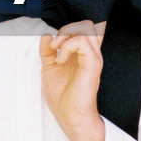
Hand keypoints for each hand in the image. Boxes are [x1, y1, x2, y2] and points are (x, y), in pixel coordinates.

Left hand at [40, 20, 106, 140]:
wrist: (71, 117)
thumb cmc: (64, 98)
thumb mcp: (49, 68)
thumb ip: (47, 51)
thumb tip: (47, 35)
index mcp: (82, 54)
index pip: (84, 29)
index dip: (68, 29)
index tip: (54, 44)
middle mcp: (90, 53)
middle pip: (87, 24)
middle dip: (67, 28)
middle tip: (56, 45)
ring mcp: (93, 57)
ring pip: (86, 27)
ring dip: (66, 35)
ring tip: (57, 51)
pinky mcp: (92, 64)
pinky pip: (82, 41)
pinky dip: (67, 46)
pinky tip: (61, 59)